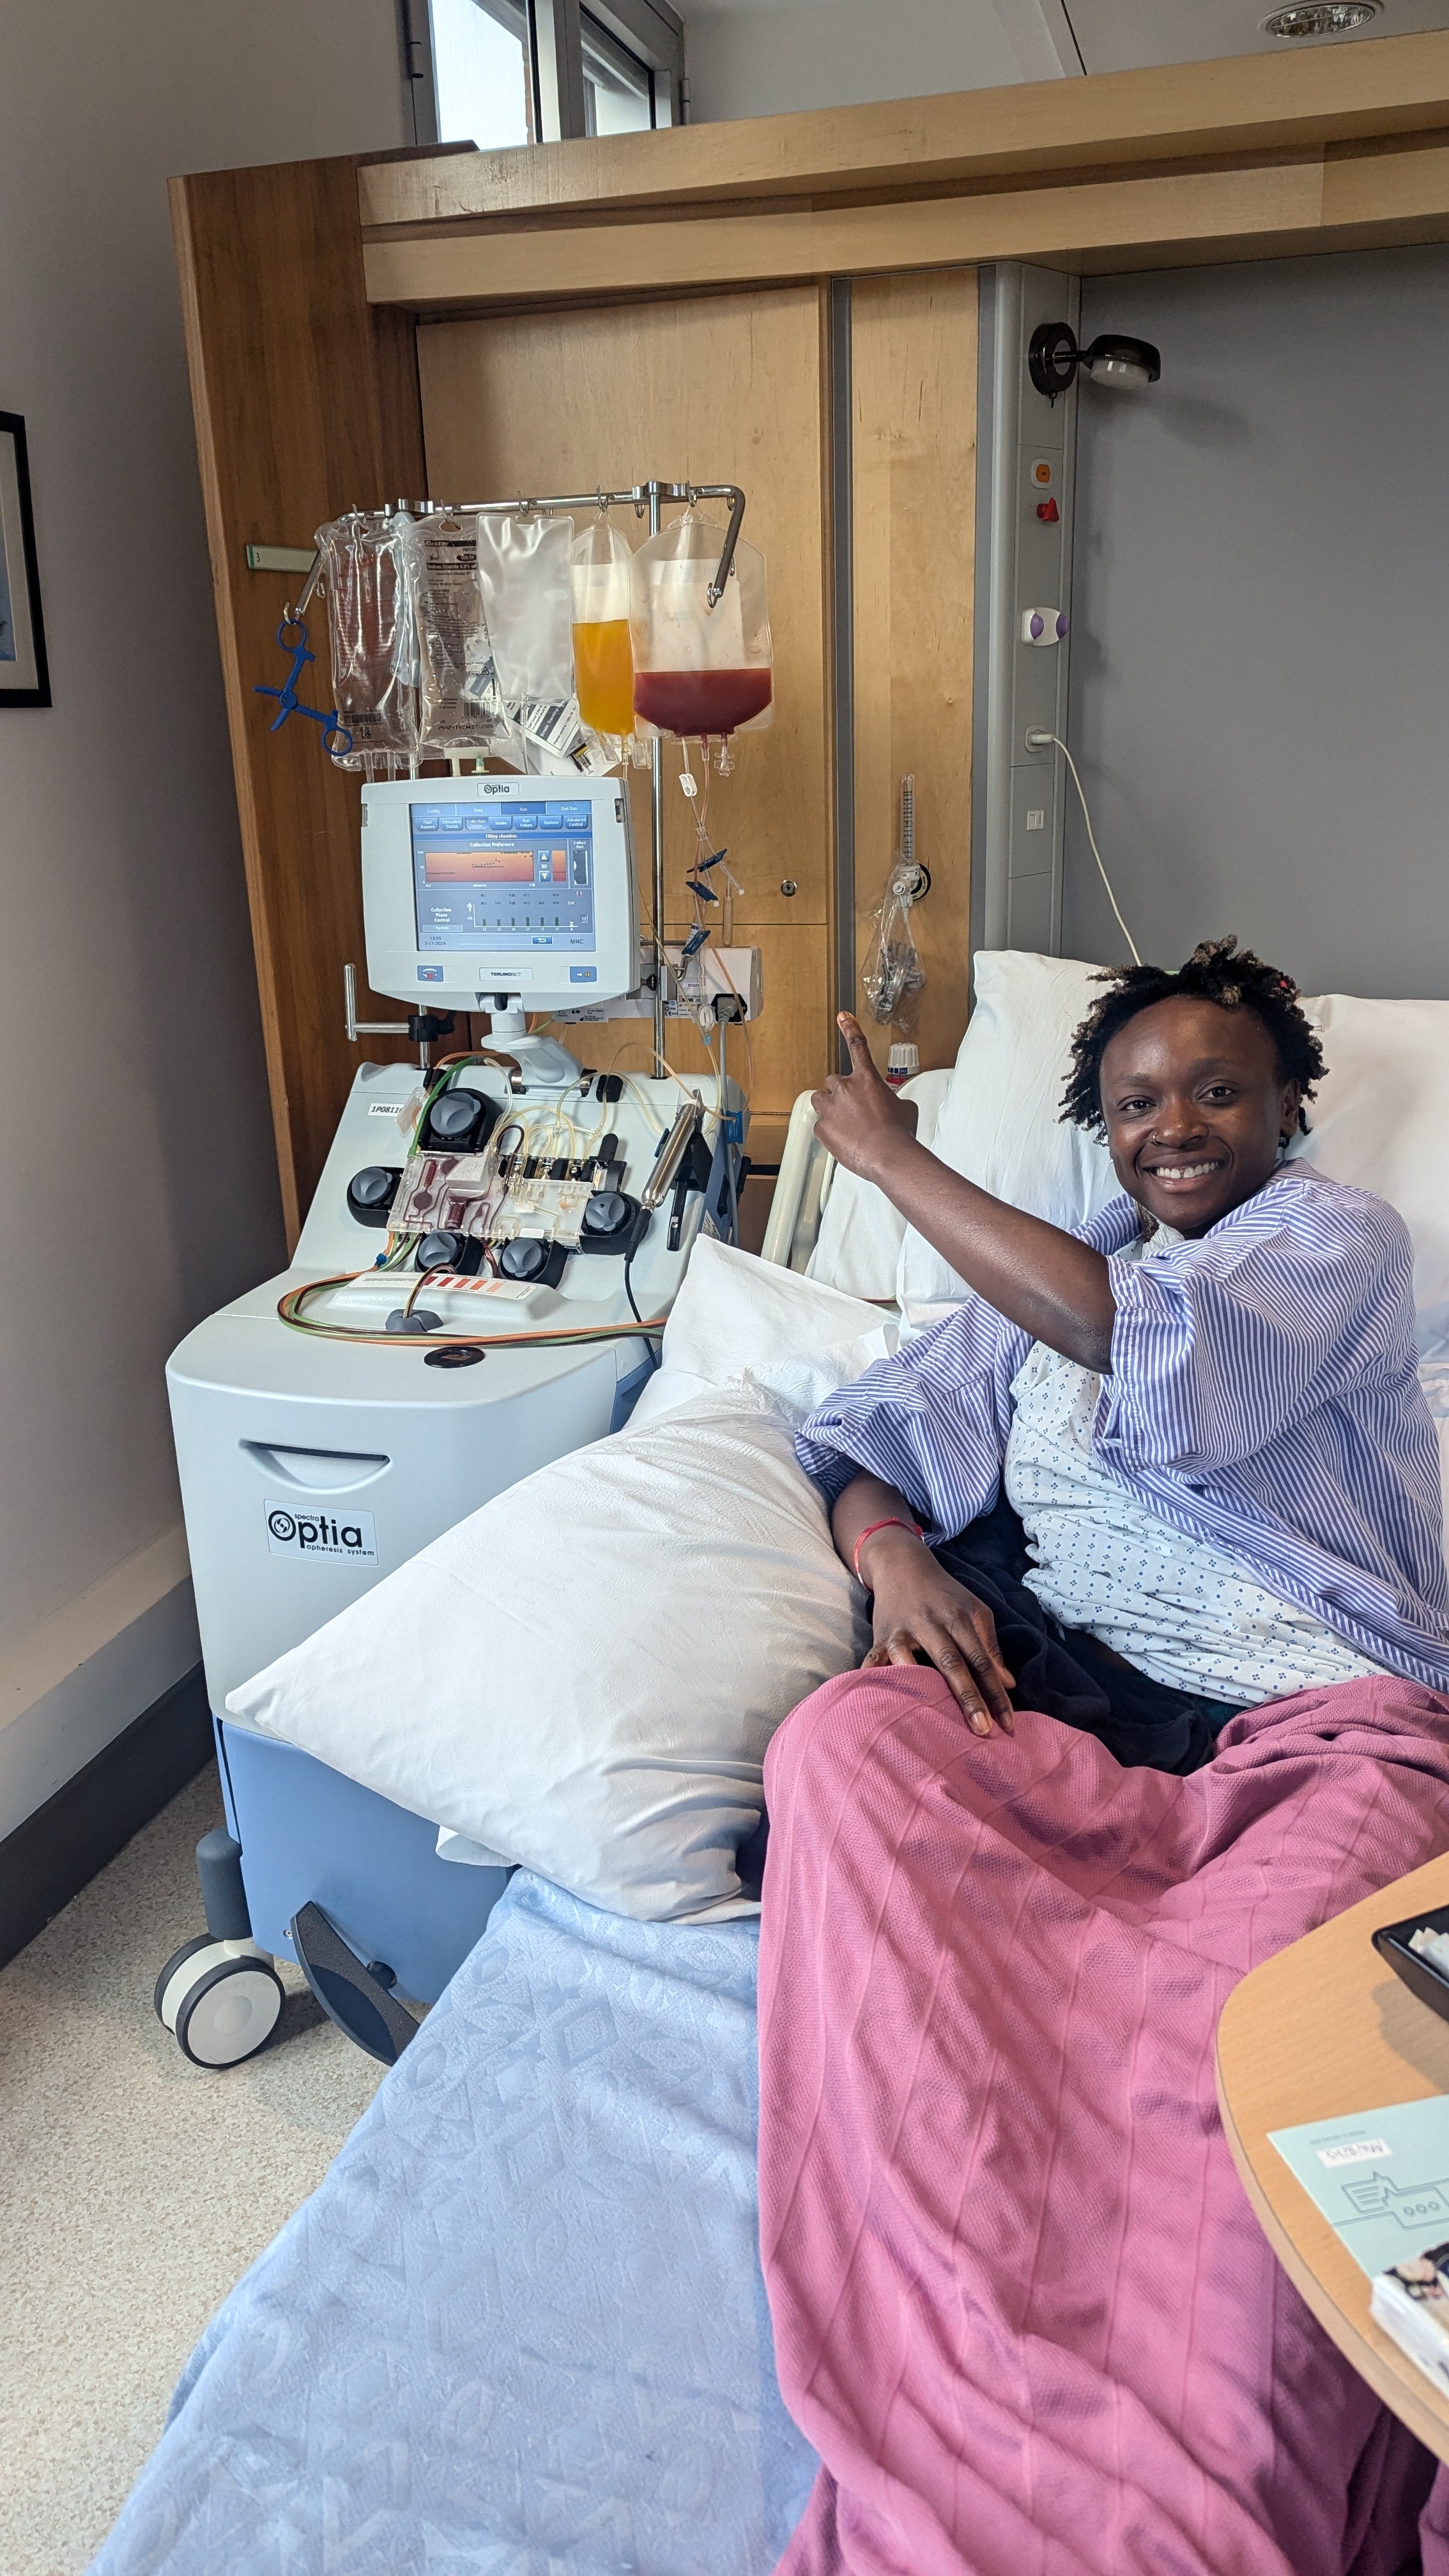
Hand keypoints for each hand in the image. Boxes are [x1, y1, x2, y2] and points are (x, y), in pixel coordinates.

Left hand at [811, 1013, 918, 1181]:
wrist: (888, 1156)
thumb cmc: (899, 1134)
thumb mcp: (904, 1108)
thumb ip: (892, 1100)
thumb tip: (893, 1106)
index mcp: (867, 1079)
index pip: (858, 1046)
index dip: (850, 1028)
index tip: (843, 1016)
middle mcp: (845, 1088)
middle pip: (833, 1082)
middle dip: (840, 1093)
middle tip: (852, 1109)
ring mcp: (830, 1108)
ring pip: (821, 1100)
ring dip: (830, 1108)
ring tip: (846, 1124)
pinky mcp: (821, 1127)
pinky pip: (820, 1125)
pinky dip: (830, 1131)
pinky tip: (845, 1140)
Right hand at [859, 1527, 1015, 1737]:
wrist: (903, 1564)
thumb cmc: (945, 1595)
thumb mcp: (974, 1611)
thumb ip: (990, 1646)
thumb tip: (1008, 1683)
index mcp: (960, 1618)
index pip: (982, 1661)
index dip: (996, 1693)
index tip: (1008, 1723)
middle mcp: (932, 1623)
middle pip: (953, 1664)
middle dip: (969, 1698)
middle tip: (983, 1731)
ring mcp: (904, 1629)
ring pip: (913, 1661)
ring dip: (921, 1689)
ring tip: (931, 1721)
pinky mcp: (881, 1634)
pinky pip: (876, 1657)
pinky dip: (874, 1674)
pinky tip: (876, 1696)